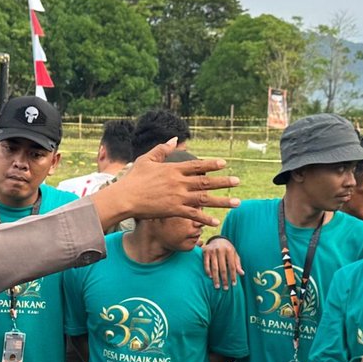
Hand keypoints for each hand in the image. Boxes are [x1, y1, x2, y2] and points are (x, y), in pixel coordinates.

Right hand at [92, 140, 239, 229]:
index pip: (197, 166)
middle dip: (224, 182)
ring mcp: (178, 197)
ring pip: (205, 199)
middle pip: (206, 182)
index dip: (212, 164)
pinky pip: (193, 215)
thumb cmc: (134, 178)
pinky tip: (216, 222)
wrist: (125, 198)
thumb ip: (162, 149)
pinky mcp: (174, 211)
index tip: (224, 164)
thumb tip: (175, 139)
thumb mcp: (146, 159)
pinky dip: (205, 219)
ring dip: (222, 201)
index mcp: (173, 169)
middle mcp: (179, 183)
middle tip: (237, 182)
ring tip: (237, 202)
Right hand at [202, 237, 242, 288]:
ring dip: (216, 278)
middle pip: (223, 268)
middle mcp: (221, 250)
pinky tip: (210, 277)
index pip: (232, 266)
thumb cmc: (228, 249)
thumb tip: (242, 274)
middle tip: (225, 288)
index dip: (233, 276)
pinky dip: (208, 271)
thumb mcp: (234, 254)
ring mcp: (212, 251)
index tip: (233, 284)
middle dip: (224, 279)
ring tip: (217, 286)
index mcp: (229, 251)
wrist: (217, 239)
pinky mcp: (205, 252)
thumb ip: (237, 264)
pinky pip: (206, 263)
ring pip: (214, 267)